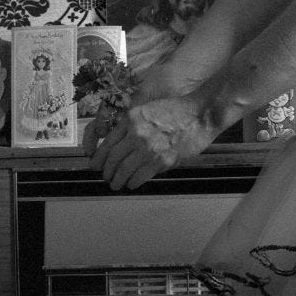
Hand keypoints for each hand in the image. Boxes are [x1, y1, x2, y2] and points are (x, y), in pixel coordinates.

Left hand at [89, 94, 221, 191]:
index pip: (108, 142)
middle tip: (105, 178)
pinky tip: (132, 185)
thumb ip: (134, 127)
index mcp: (131, 119)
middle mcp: (136, 133)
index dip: (99, 157)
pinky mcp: (161, 160)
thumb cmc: (178, 110)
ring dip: (118, 180)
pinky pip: (140, 176)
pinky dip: (133, 182)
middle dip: (107, 171)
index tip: (95, 165)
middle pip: (113, 158)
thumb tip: (124, 148)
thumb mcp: (148, 110)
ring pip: (124, 170)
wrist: (200, 114)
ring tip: (116, 185)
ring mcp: (148, 148)